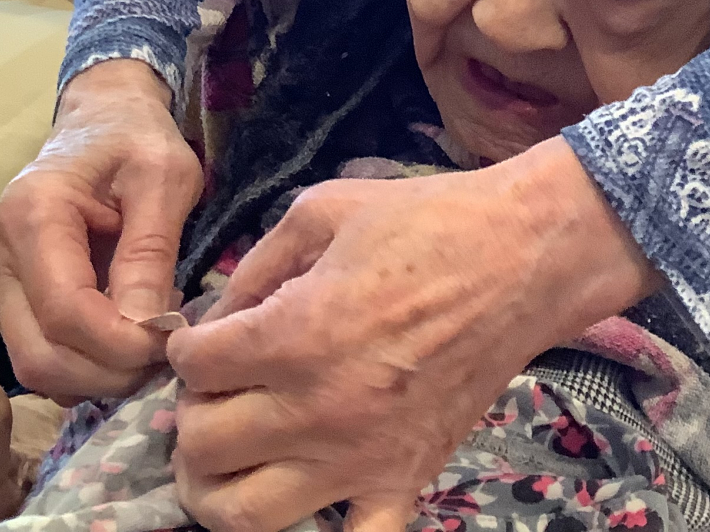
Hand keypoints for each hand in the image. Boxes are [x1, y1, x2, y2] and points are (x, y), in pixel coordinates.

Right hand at [0, 58, 203, 400]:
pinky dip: (84, 368)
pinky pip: (40, 355)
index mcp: (31, 214)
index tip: (173, 342)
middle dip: (109, 371)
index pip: (65, 311)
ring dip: (98, 377)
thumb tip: (146, 327)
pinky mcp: (10, 299)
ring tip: (152, 348)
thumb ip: (151, 250)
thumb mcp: (165, 177)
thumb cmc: (137, 140)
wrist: (102, 119)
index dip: (119, 344)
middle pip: (40, 353)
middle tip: (167, 355)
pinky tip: (127, 343)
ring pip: (35, 365)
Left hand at [167, 138, 660, 531]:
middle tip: (218, 389)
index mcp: (293, 335)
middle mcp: (317, 408)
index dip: (186, 346)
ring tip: (234, 454)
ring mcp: (361, 457)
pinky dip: (323, 528)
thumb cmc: (426, 220)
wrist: (523, 257)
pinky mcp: (406, 480)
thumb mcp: (324, 209)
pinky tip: (312, 492)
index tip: (206, 336)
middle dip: (194, 412)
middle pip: (202, 447)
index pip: (190, 366)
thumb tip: (215, 314)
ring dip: (221, 486)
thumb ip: (256, 263)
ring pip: (244, 516)